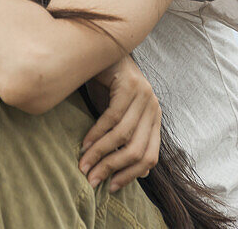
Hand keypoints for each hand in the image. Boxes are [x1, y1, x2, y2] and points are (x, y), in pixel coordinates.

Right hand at [78, 56, 160, 192]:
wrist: (99, 50)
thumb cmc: (106, 85)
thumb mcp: (117, 115)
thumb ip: (127, 139)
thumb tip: (142, 173)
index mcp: (154, 117)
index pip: (150, 156)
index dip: (131, 175)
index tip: (111, 187)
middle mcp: (153, 106)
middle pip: (138, 149)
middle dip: (113, 168)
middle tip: (91, 179)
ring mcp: (144, 94)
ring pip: (123, 135)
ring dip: (100, 153)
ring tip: (83, 164)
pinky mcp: (129, 85)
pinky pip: (113, 117)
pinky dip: (97, 134)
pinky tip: (85, 144)